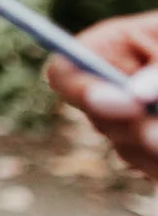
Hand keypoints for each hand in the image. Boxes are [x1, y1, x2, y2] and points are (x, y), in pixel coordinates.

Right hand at [44, 9, 157, 180]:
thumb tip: (134, 96)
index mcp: (112, 48)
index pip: (66, 73)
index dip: (82, 90)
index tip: (125, 104)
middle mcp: (114, 88)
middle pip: (100, 118)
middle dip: (136, 127)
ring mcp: (133, 123)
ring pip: (129, 150)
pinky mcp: (154, 151)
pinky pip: (155, 167)